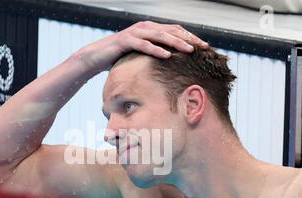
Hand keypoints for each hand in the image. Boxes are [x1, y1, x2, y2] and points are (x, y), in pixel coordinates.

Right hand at [76, 20, 207, 73]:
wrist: (96, 57)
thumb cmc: (120, 57)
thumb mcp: (140, 56)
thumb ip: (154, 55)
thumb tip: (172, 66)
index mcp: (150, 29)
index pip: (175, 30)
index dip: (190, 37)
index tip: (205, 47)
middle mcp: (145, 27)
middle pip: (171, 30)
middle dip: (189, 38)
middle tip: (203, 48)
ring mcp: (135, 32)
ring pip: (160, 36)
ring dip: (176, 43)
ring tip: (190, 51)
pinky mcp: (125, 40)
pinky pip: (143, 44)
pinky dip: (156, 49)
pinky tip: (167, 56)